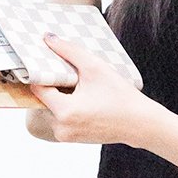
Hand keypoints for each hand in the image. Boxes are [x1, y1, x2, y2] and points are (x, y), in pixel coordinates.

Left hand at [28, 35, 155, 146]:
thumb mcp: (95, 67)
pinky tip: (82, 99)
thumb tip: (48, 38)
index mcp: (65, 111)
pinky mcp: (71, 138)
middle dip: (53, 85)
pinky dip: (67, 107)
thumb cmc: (121, 96)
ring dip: (59, 97)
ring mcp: (66, 136)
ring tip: (77, 86)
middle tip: (67, 73)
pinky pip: (61, 118)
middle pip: (44, 99)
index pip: (38, 88)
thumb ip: (69, 51)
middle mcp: (61, 128)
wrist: (140, 124)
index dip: (41, 73)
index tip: (48, 63)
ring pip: (52, 109)